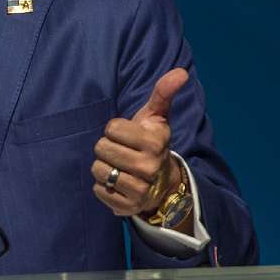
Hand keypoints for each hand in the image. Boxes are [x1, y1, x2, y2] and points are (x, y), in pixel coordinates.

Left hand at [91, 68, 188, 219]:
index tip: (128, 136)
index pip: (111, 127)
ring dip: (102, 167)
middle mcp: (150, 167)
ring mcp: (140, 189)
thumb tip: (181, 72)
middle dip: (107, 148)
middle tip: (122, 152)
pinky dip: (102, 186)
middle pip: (101, 148)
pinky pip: (98, 190)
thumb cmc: (151, 142)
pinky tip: (117, 183)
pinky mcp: (128, 207)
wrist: (161, 182)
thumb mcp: (157, 116)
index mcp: (156, 142)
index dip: (115, 129)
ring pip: (98, 169)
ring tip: (119, 167)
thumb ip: (163, 92)